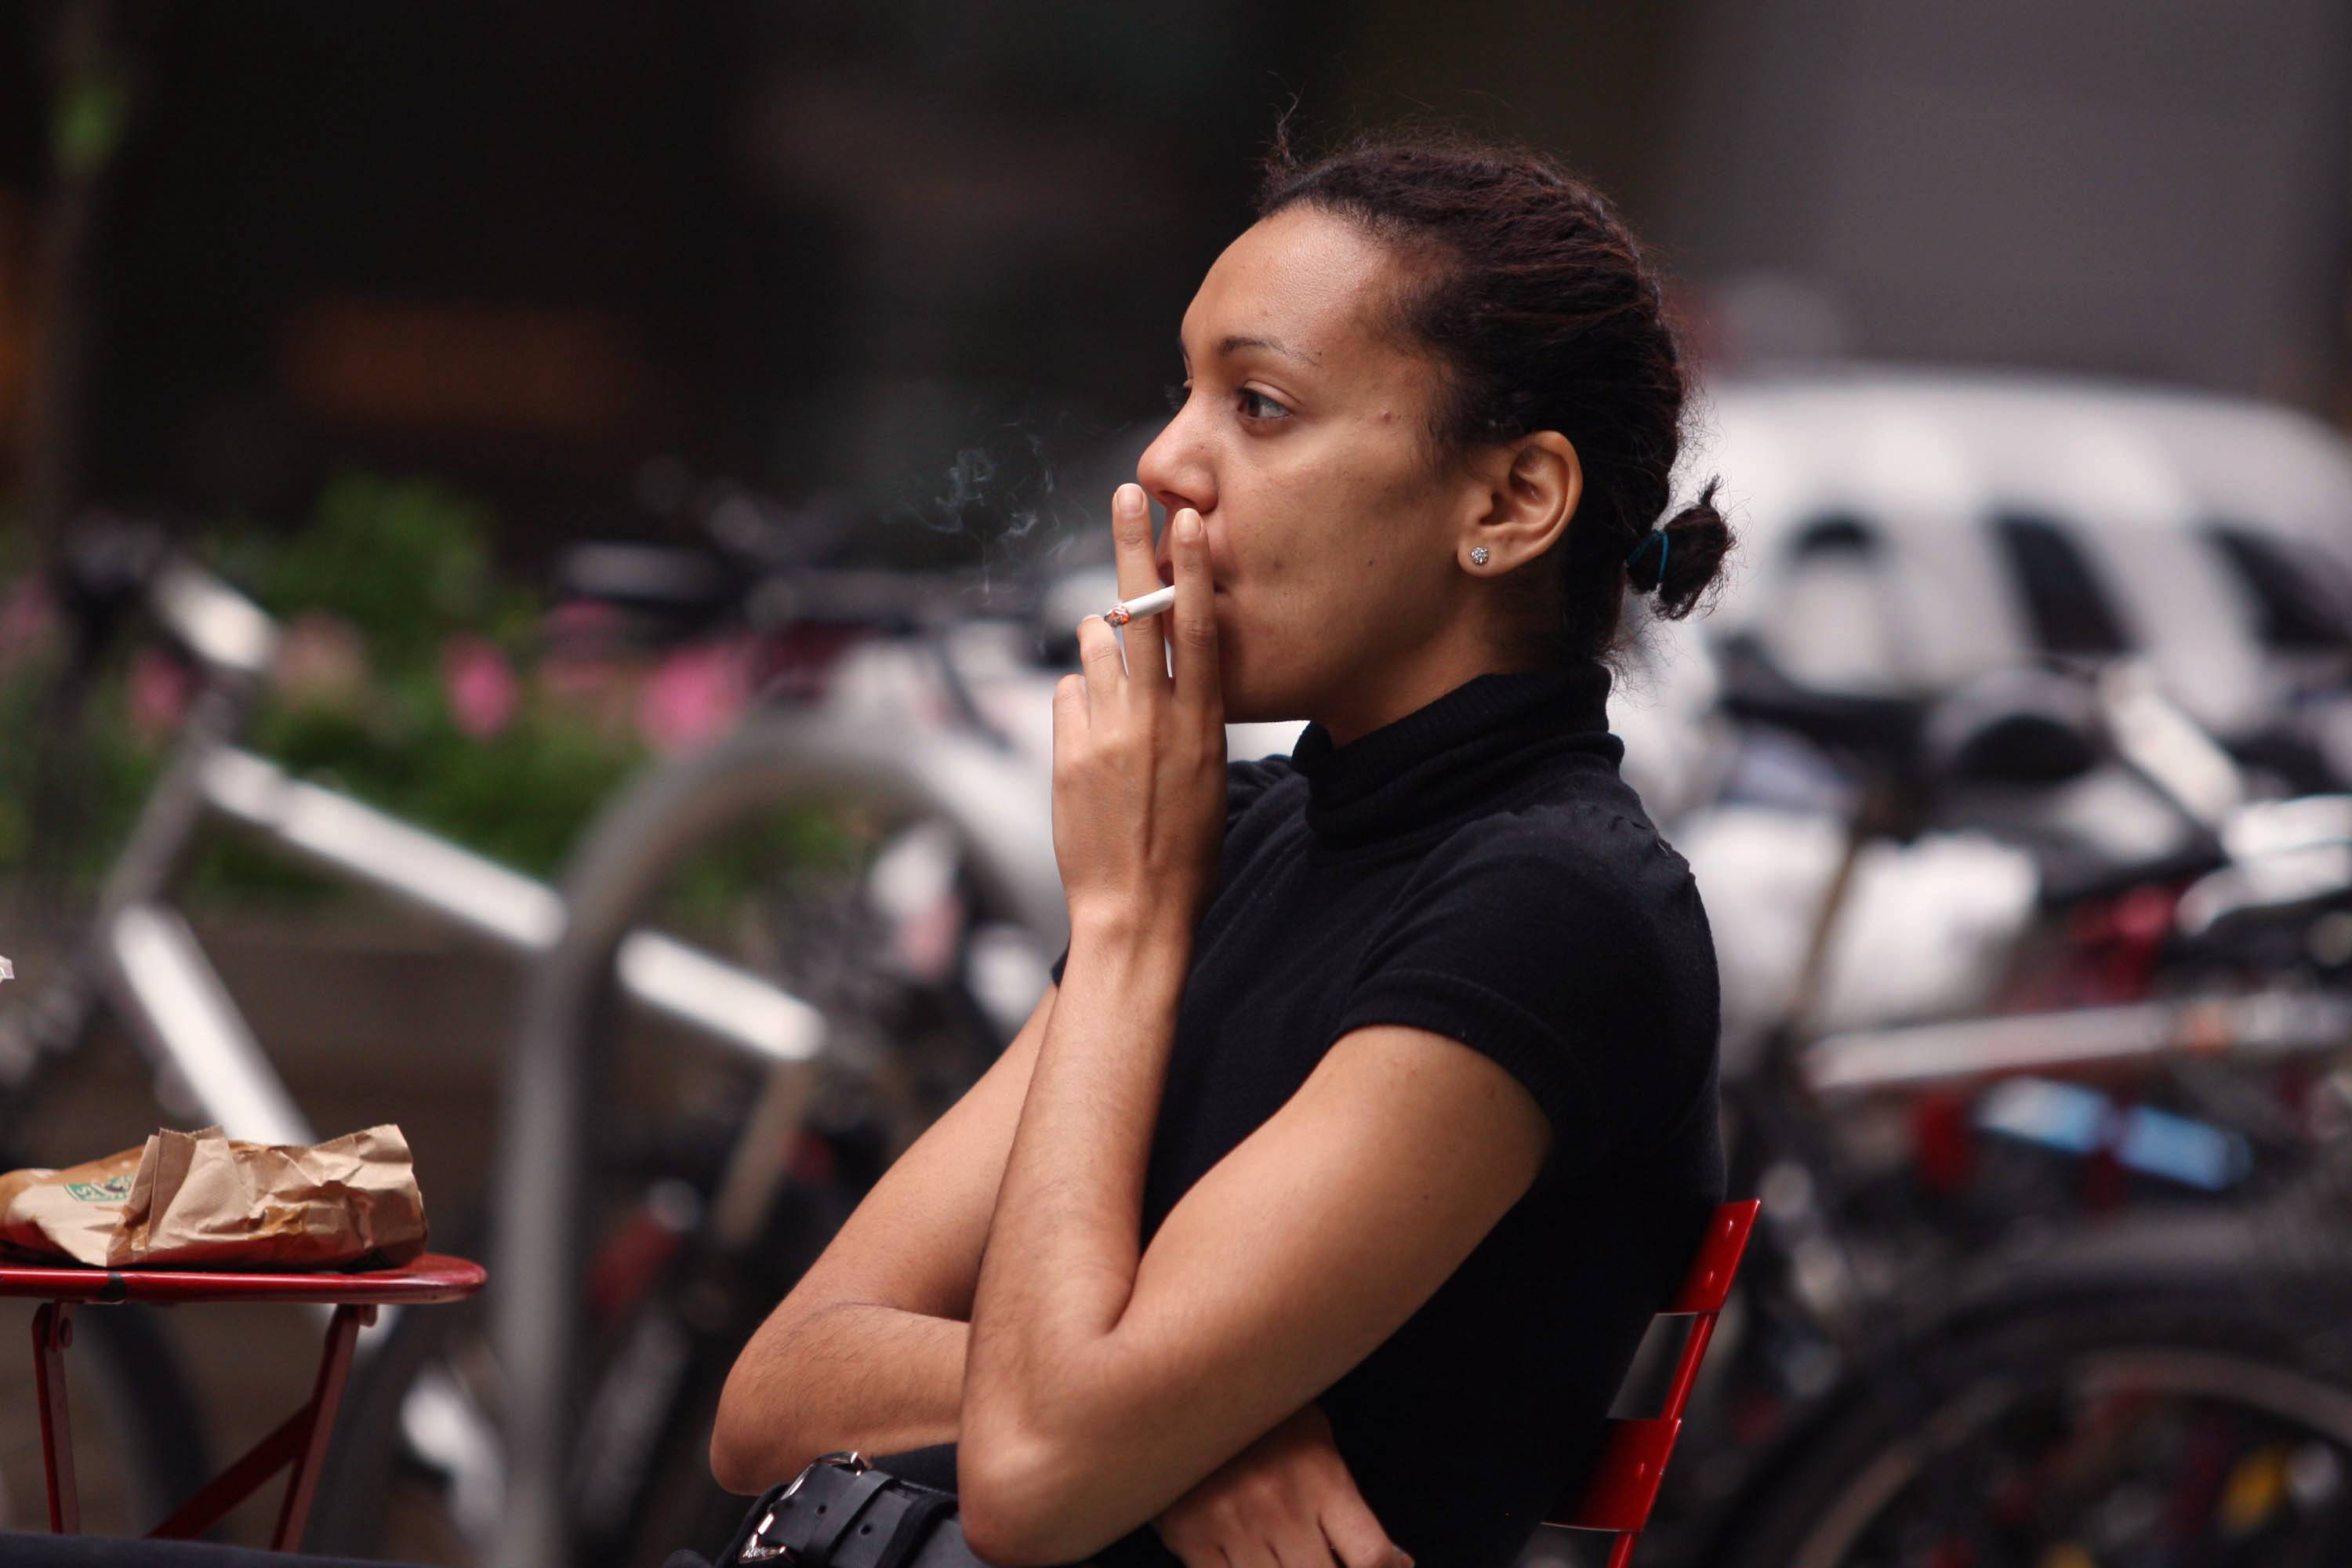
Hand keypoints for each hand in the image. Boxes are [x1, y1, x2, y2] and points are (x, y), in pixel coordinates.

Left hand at [1052, 484, 1225, 930]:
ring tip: (1114, 696)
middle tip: (1127, 494)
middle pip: (1140, 612)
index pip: (1196, 628)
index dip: (1189, 569)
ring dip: (1100, 648)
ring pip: (1094, 647)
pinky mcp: (1067, 751)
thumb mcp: (1207, 775)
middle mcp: (1153, 718)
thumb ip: (1183, 714)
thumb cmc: (1185, 851)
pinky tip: (1090, 745)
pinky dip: (1076, 704)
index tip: (1186, 519)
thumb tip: (1147, 666)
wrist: (1136, 912)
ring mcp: (1105, 732)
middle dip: (1132, 546)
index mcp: (1202, 723)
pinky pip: (1067, 695)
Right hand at [1152, 1402, 1411, 1567]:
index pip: (1370, 1556)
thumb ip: (1346, 1501)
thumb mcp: (1316, 1439)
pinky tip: (1246, 1560)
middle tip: (1318, 1550)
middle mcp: (1282, 1506)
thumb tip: (1394, 1561)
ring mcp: (1234, 1525)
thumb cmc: (1262, 1414)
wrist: (1185, 1381)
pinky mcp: (1192, 1538)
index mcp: (1323, 1478)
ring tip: (1281, 1549)